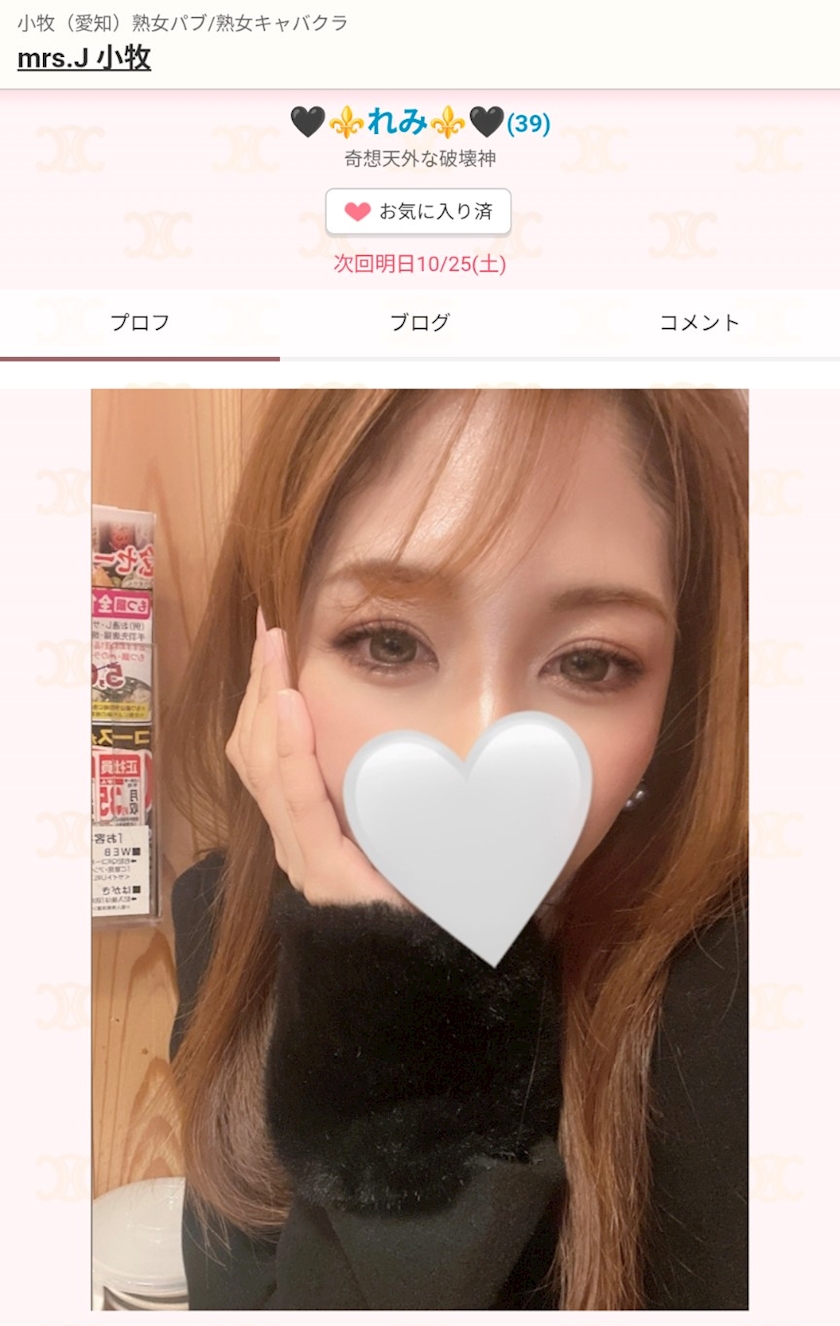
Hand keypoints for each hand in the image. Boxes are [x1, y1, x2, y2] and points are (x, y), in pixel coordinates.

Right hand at [225, 607, 411, 908]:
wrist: (426, 974)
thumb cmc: (420, 905)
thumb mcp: (394, 836)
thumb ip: (385, 798)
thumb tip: (413, 741)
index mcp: (303, 830)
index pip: (264, 752)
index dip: (261, 695)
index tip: (270, 642)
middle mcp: (292, 840)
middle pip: (253, 750)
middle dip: (259, 685)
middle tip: (268, 629)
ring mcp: (302, 857)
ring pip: (264, 764)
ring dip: (268, 698)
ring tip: (273, 649)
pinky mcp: (322, 872)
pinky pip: (299, 801)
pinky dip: (290, 749)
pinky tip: (288, 703)